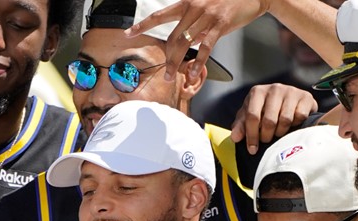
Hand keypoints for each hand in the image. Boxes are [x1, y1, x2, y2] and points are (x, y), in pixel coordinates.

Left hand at [127, 0, 271, 81]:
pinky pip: (205, 47)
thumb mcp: (205, 6)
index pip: (159, 16)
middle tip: (165, 73)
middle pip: (173, 37)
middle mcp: (194, 8)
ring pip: (185, 44)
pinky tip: (195, 72)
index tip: (128, 34)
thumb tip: (185, 41)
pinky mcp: (220, 24)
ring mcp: (207, 16)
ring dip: (178, 63)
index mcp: (187, 3)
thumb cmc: (228, 1)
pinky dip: (199, 62)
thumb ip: (193, 22)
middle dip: (167, 58)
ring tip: (174, 76)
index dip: (142, 26)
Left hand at [230, 83, 318, 154]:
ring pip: (285, 120)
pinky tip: (291, 124)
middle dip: (266, 136)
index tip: (252, 149)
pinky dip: (295, 125)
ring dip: (280, 132)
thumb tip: (235, 137)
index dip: (252, 135)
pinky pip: (300, 117)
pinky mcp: (305, 96)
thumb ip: (241, 126)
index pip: (252, 116)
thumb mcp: (249, 116)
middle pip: (269, 120)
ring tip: (278, 132)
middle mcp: (274, 88)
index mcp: (257, 92)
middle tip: (266, 140)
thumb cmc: (266, 109)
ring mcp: (291, 91)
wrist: (290, 100)